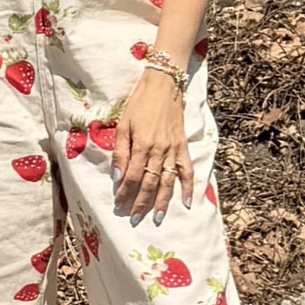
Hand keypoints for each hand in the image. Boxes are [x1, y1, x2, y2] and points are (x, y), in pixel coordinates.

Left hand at [112, 69, 192, 222]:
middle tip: (133, 219)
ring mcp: (173, 149)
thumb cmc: (139, 103)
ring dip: (161, 202)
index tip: (118, 204)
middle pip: (149, 183)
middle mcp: (159, 150)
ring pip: (167, 181)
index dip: (125, 192)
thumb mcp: (123, 124)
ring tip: (155, 218)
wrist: (164, 85)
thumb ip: (120, 152)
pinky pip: (187, 170)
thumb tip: (117, 177)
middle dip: (140, 203)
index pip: (132, 176)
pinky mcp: (183, 146)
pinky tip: (185, 203)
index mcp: (142, 144)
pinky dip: (187, 187)